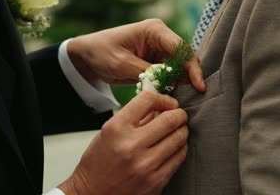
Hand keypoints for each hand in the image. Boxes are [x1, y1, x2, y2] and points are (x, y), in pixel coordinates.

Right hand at [58, 91, 188, 194]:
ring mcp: (146, 165)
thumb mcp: (108, 132)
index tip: (167, 103)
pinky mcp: (156, 181)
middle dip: (179, 114)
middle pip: (170, 119)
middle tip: (179, 115)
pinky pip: (179, 157)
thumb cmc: (98, 163)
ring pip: (179, 138)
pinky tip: (174, 147)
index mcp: (117, 128)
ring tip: (177, 131)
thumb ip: (134, 118)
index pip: (148, 100)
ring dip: (182, 131)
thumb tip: (159, 106)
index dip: (163, 98)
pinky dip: (180, 148)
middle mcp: (131, 145)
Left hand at [67, 19, 204, 90]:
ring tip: (181, 99)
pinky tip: (171, 95)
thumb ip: (147, 72)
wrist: (88, 56)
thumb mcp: (122, 63)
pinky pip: (170, 73)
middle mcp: (161, 37)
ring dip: (180, 82)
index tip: (198, 86)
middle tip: (194, 97)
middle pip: (185, 57)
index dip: (192, 67)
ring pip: (180, 67)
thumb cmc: (101, 53)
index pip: (181, 48)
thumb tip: (168, 82)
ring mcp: (160, 49)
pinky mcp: (157, 61)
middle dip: (189, 76)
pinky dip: (171, 84)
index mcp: (154, 30)